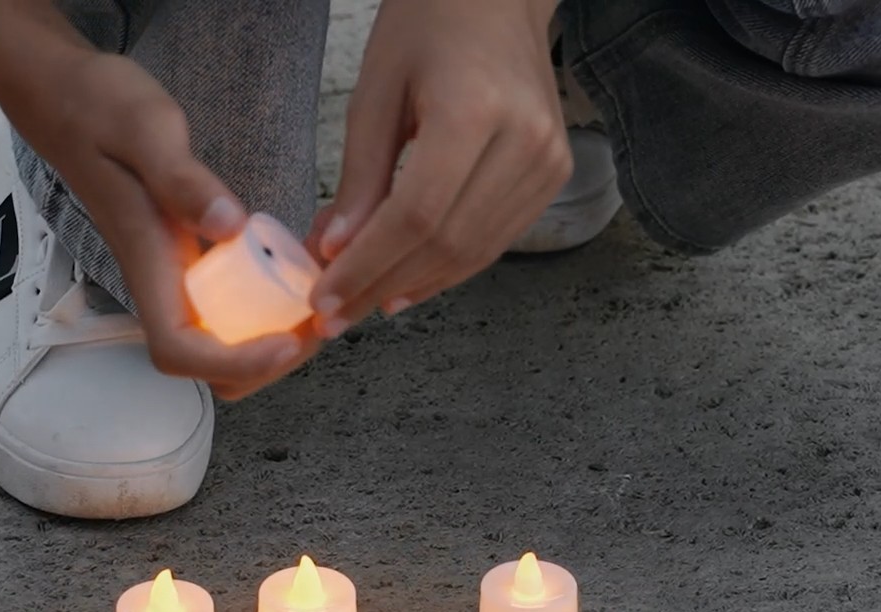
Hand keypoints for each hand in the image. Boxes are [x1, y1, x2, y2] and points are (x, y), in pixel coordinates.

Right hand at [0, 0, 322, 398]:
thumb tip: (229, 227)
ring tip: (318, 302)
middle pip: (208, 367)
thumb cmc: (100, 107)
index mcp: (147, 261)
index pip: (180, 351)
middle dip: (267, 364)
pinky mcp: (186, 263)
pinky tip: (300, 269)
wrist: (65, 96)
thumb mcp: (146, 130)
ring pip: (221, 345)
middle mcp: (159, 282)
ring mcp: (172, 276)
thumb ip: (182, 180)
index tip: (289, 340)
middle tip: (320, 322)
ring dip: (273, 342)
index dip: (236, 363)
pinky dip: (269, 308)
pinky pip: (228, 309)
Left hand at [308, 0, 569, 333]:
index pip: (417, 216)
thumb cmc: (430, 24)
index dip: (367, 266)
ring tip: (365, 302)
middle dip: (384, 286)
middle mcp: (524, 141)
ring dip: (416, 285)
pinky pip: (497, 239)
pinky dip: (449, 267)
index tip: (325, 298)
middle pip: (447, 243)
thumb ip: (360, 176)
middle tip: (337, 314)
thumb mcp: (376, 89)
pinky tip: (408, 281)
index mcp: (475, 111)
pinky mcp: (555, 174)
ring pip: (475, 252)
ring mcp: (548, 161)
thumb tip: (335, 252)